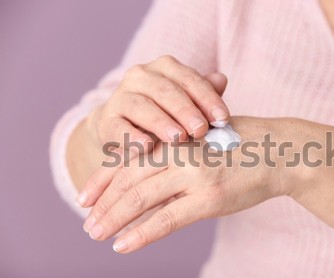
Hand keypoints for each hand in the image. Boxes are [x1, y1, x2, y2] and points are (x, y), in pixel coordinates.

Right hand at [76, 55, 229, 206]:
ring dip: (161, 122)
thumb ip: (203, 94)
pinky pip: (118, 127)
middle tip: (201, 130)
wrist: (124, 127)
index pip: (189, 79)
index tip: (223, 119)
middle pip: (166, 91)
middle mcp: (140, 76)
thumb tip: (221, 79)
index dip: (207, 98)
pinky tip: (146, 147)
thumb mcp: (187, 104)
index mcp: (164, 68)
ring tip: (178, 138)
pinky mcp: (105, 119)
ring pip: (141, 106)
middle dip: (185, 110)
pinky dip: (131, 137)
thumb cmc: (166, 114)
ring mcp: (120, 96)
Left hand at [82, 117, 294, 252]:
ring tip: (96, 234)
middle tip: (87, 223)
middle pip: (128, 179)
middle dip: (104, 203)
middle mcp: (180, 152)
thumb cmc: (244, 145)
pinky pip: (166, 219)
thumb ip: (177, 154)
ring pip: (141, 198)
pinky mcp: (209, 198)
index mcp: (176, 136)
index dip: (102, 178)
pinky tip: (123, 245)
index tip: (86, 197)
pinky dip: (142, 234)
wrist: (281, 152)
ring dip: (114, 218)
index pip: (128, 158)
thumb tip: (151, 177)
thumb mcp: (205, 139)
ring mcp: (194, 175)